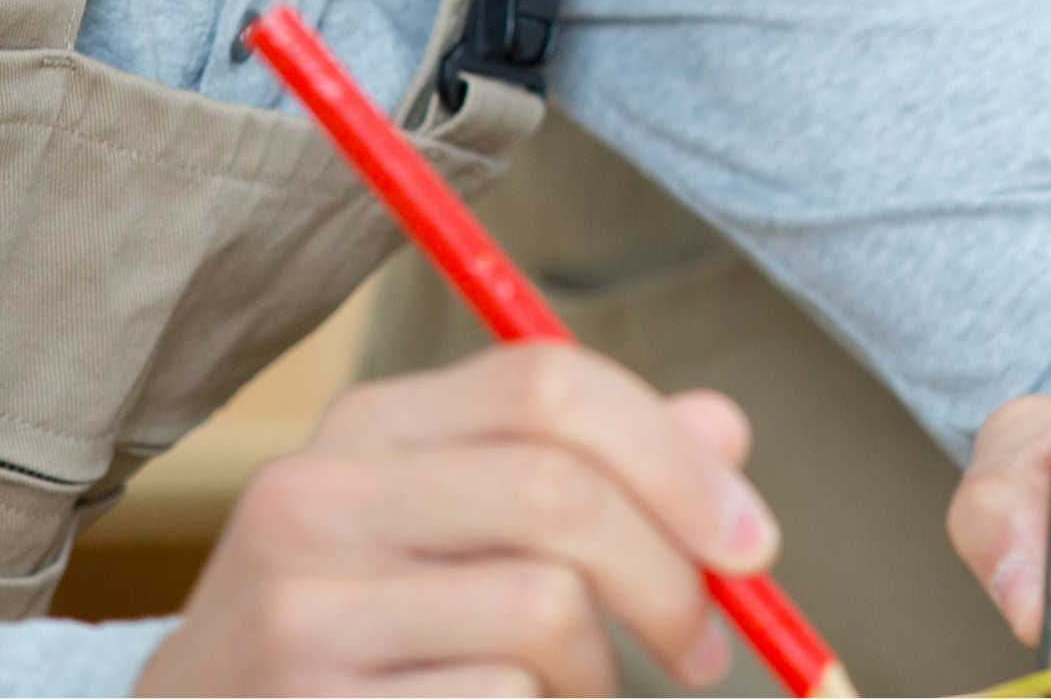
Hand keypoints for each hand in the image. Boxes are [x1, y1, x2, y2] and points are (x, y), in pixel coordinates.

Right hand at [138, 342, 776, 696]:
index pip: (550, 383)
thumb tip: (723, 428)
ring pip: (544, 610)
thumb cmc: (364, 644)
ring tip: (570, 698)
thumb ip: (583, 473)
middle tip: (707, 650)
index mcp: (364, 430)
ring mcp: (298, 619)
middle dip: (672, 581)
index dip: (677, 459)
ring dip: (597, 678)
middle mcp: (313, 503)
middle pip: (562, 494)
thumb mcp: (452, 533)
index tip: (753, 542)